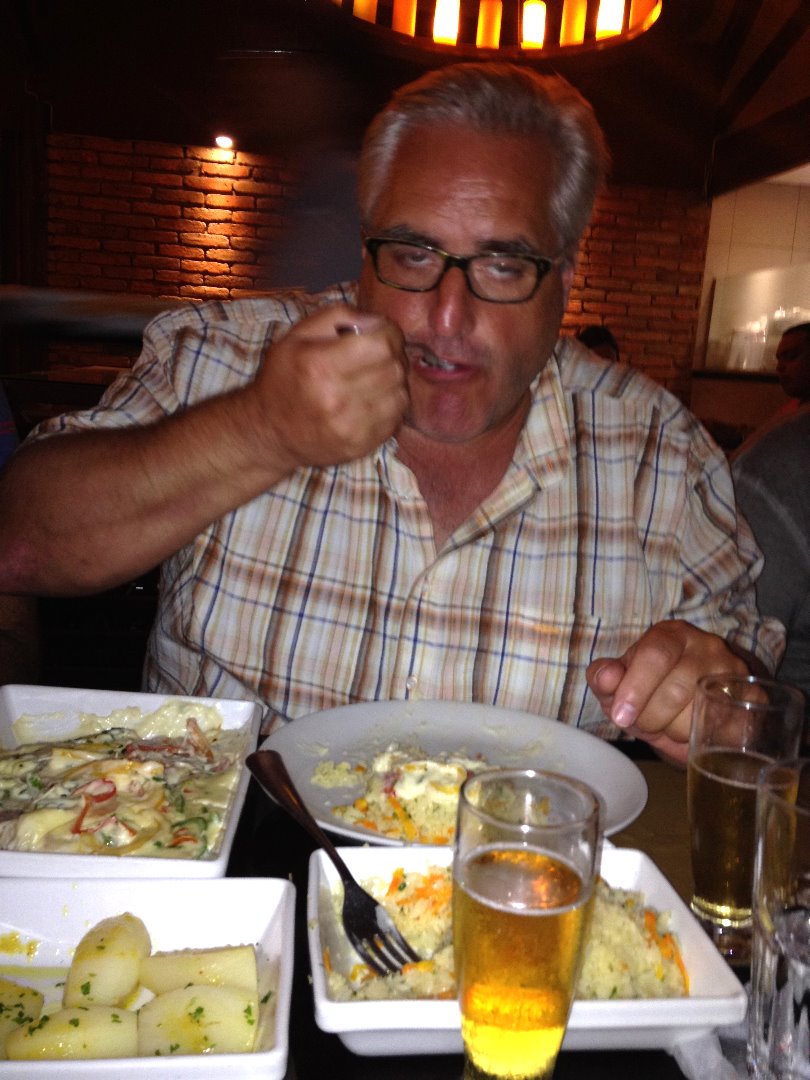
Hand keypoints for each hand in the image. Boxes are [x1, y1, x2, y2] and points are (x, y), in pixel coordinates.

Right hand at [250, 304, 408, 470]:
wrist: (268, 433)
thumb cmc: (282, 379)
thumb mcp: (296, 336)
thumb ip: (336, 317)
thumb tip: (375, 321)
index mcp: (320, 366)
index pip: (382, 345)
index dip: (389, 333)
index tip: (383, 333)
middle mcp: (336, 399)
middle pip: (395, 368)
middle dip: (393, 355)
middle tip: (379, 355)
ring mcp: (350, 427)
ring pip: (401, 395)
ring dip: (394, 382)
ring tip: (376, 378)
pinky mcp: (360, 446)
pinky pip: (395, 419)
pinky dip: (390, 406)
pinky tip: (373, 400)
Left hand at [585, 620, 750, 763]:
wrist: (684, 712)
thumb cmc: (646, 693)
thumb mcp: (616, 686)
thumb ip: (604, 678)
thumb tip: (606, 676)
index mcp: (670, 635)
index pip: (656, 654)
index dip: (636, 688)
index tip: (621, 716)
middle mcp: (707, 646)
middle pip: (678, 687)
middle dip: (653, 717)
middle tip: (645, 724)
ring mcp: (733, 671)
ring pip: (702, 710)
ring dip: (676, 730)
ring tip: (668, 725)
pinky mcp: (753, 698)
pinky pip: (728, 727)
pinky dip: (705, 738)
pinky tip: (692, 735)